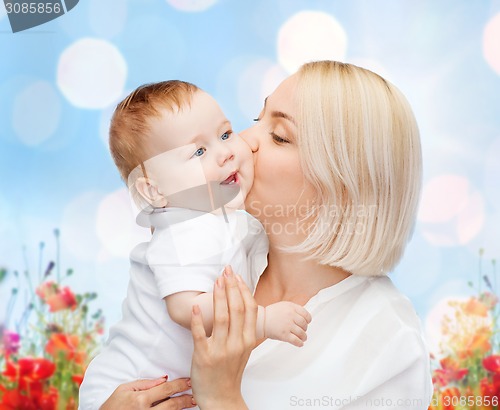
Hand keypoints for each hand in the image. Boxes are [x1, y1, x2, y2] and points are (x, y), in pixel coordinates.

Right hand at [100, 377, 194, 408]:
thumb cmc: (112, 405)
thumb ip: (145, 384)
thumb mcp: (124, 389)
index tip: (189, 381)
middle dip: (185, 399)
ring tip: (192, 403)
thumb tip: (163, 379)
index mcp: (140, 399)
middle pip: (171, 405)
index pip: (165, 390)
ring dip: (182, 408)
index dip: (179, 385)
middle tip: (195, 394)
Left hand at [190, 266, 254, 409]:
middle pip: (237, 309)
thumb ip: (245, 328)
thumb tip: (244, 302)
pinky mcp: (204, 356)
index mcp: (248, 340)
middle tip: (226, 271)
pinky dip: (198, 320)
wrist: (221, 397)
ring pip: (222, 318)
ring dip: (219, 296)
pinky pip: (200, 334)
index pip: (250, 309)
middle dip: (232, 287)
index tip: (237, 276)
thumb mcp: (244, 348)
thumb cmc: (231, 370)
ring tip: (216, 281)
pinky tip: (196, 307)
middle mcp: (237, 344)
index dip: (243, 290)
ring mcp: (221, 350)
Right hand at [264, 301, 311, 346]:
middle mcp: (291, 316)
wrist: (261, 320)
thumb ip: (294, 309)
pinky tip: (300, 343)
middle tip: (303, 330)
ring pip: (302, 333)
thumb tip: (304, 316)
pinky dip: (300, 343)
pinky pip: (296, 341)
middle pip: (304, 324)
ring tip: (303, 338)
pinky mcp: (284, 335)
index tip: (307, 322)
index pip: (306, 315)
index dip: (308, 320)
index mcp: (291, 307)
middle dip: (305, 329)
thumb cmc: (271, 313)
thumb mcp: (284, 305)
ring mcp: (288, 325)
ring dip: (304, 337)